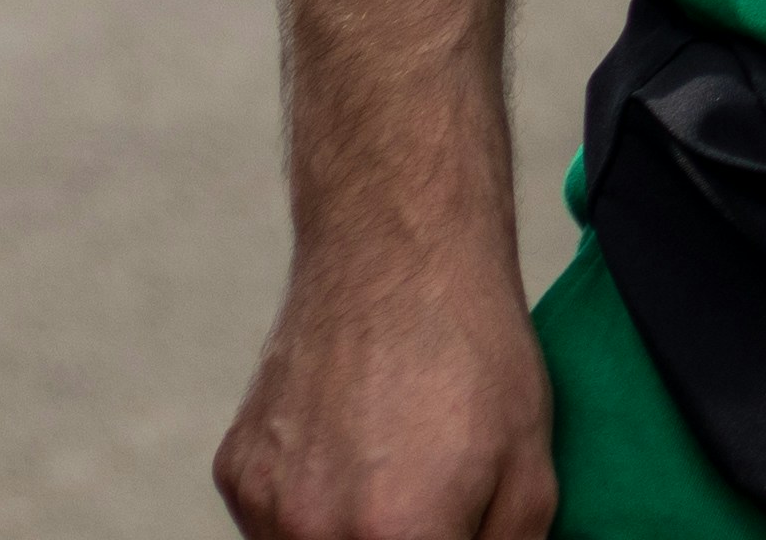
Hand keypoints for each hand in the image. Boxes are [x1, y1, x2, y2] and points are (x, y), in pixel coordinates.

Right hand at [213, 246, 554, 538]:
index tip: (448, 524)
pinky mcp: (235, 474)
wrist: (397, 254)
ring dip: (346, 535)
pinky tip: (350, 451)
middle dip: (395, 539)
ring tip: (391, 475)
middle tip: (422, 501)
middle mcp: (315, 532)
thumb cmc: (477, 356)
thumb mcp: (529, 468)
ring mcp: (264, 505)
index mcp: (396, 538)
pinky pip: (271, 523)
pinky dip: (308, 508)